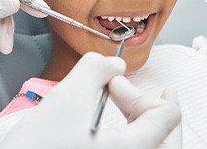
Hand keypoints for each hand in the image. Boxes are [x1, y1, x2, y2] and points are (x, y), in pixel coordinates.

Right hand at [1, 52, 181, 148]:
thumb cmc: (39, 146)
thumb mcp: (68, 97)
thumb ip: (95, 69)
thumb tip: (115, 66)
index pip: (167, 117)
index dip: (145, 88)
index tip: (117, 80)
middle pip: (166, 134)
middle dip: (144, 103)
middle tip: (119, 88)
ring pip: (152, 144)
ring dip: (140, 117)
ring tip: (117, 100)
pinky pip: (133, 148)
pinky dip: (130, 130)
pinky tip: (112, 120)